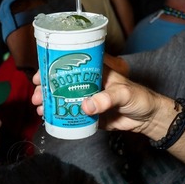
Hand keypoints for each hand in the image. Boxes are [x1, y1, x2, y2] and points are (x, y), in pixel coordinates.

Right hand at [32, 67, 162, 134]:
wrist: (147, 119)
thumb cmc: (139, 98)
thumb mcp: (124, 93)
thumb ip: (106, 99)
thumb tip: (86, 106)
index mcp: (95, 70)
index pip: (69, 64)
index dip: (52, 68)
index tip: (40, 76)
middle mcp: (87, 82)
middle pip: (61, 82)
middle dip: (45, 88)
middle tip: (37, 96)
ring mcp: (86, 98)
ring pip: (62, 97)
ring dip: (48, 101)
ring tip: (40, 108)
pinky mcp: (88, 114)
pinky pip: (69, 113)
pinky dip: (57, 114)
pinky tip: (48, 117)